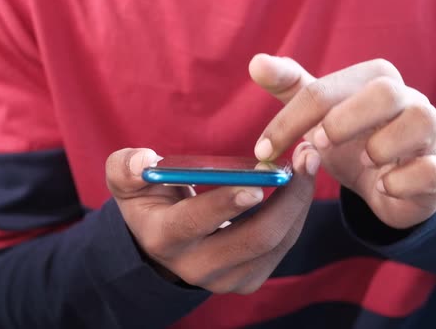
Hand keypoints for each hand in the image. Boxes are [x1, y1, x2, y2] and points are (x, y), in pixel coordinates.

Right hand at [105, 143, 319, 293]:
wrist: (163, 242)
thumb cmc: (150, 201)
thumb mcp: (127, 181)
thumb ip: (126, 168)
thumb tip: (145, 161)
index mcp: (164, 238)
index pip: (194, 223)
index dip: (224, 204)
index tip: (257, 183)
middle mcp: (195, 266)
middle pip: (254, 238)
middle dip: (288, 197)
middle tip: (306, 156)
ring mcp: (226, 279)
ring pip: (276, 242)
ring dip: (299, 201)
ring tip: (309, 163)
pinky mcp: (248, 279)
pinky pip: (283, 246)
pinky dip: (297, 213)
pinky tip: (301, 185)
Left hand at [249, 54, 435, 228]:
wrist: (392, 184)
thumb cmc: (354, 142)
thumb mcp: (320, 115)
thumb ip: (291, 89)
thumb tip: (256, 62)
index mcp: (372, 80)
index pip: (324, 90)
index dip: (288, 121)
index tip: (263, 151)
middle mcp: (407, 99)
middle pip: (384, 91)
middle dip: (343, 120)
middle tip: (316, 145)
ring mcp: (429, 134)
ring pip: (421, 120)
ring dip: (381, 147)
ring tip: (363, 163)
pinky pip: (430, 171)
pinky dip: (400, 181)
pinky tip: (383, 186)